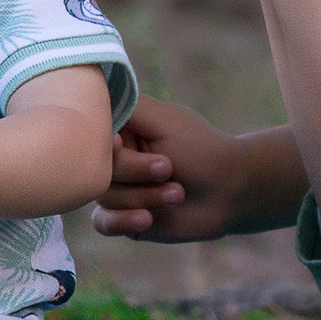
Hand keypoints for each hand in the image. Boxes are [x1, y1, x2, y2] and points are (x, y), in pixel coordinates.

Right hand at [93, 96, 245, 241]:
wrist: (229, 192)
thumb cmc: (201, 149)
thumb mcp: (165, 119)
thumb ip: (127, 106)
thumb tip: (92, 97)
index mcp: (121, 128)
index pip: (90, 133)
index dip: (105, 144)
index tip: (122, 145)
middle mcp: (113, 157)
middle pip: (96, 167)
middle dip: (135, 172)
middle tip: (168, 168)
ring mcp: (116, 188)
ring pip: (104, 196)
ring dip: (143, 196)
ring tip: (177, 193)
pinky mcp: (122, 217)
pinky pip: (103, 223)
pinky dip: (123, 221)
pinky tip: (147, 219)